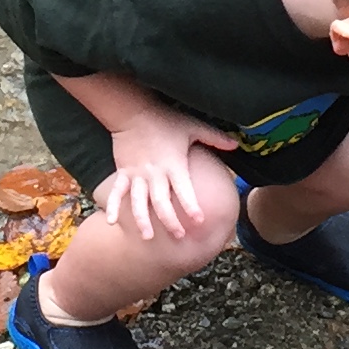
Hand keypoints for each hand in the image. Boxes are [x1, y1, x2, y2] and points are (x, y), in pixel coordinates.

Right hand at [100, 108, 237, 241]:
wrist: (133, 111)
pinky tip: (111, 222)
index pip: (184, 190)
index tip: (200, 221)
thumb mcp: (192, 126)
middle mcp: (155, 173)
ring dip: (142, 220)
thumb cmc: (165, 119)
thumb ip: (214, 137)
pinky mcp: (124, 172)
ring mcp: (137, 174)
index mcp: (173, 164)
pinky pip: (117, 192)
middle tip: (179, 236)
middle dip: (170, 221)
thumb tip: (236, 146)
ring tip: (147, 237)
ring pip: (138, 202)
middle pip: (161, 202)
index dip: (192, 206)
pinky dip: (113, 206)